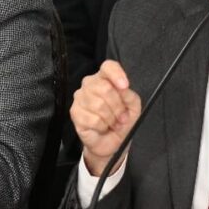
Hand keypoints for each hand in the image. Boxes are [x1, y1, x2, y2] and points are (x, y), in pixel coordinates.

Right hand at [71, 60, 141, 176]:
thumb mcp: (133, 107)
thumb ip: (130, 96)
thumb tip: (123, 89)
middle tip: (122, 117)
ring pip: (98, 104)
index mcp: (105, 78)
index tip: (124, 86)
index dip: (116, 74)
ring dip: (111, 118)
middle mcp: (90, 84)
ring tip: (113, 123)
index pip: (108, 67)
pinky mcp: (75, 112)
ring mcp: (80, 98)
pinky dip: (102, 126)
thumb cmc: (121, 121)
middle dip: (117, 106)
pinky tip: (102, 127)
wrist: (112, 141)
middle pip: (104, 87)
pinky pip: (92, 119)